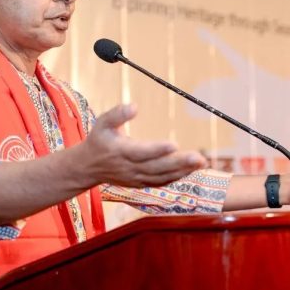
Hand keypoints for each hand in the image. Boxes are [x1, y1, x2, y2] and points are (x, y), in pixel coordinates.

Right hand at [72, 104, 205, 187]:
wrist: (88, 167)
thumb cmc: (98, 140)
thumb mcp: (102, 123)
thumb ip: (117, 114)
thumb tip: (134, 106)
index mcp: (120, 151)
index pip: (141, 152)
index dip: (157, 150)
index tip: (174, 145)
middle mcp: (129, 168)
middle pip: (157, 168)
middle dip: (179, 163)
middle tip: (198, 157)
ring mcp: (136, 178)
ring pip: (161, 177)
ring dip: (182, 171)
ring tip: (201, 163)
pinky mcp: (140, 183)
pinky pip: (161, 182)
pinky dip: (176, 178)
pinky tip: (191, 170)